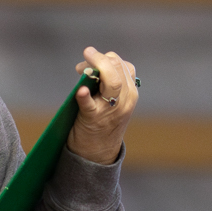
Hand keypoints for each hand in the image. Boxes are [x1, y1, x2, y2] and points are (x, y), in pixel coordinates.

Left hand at [66, 46, 138, 164]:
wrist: (97, 152)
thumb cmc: (101, 121)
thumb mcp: (113, 101)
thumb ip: (108, 83)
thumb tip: (91, 65)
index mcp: (130, 93)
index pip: (123, 65)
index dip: (105, 58)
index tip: (90, 58)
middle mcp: (125, 100)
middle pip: (117, 69)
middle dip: (99, 59)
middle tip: (83, 64)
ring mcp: (111, 110)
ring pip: (112, 82)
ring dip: (94, 69)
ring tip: (81, 70)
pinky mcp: (94, 120)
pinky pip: (91, 105)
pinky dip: (84, 96)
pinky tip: (81, 91)